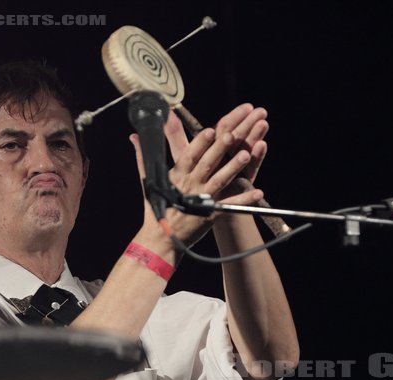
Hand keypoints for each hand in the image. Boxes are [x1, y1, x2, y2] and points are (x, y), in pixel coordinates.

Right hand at [129, 108, 263, 245]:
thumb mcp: (148, 179)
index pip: (189, 155)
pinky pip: (231, 205)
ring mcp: (202, 199)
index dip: (200, 143)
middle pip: (207, 164)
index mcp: (177, 176)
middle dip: (219, 149)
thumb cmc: (155, 207)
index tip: (211, 130)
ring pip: (220, 180)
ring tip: (246, 154)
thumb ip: (143, 156)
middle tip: (232, 135)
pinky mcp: (211, 213)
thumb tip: (133, 137)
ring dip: (234, 167)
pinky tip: (258, 191)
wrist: (161, 237)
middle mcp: (190, 185)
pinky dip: (245, 199)